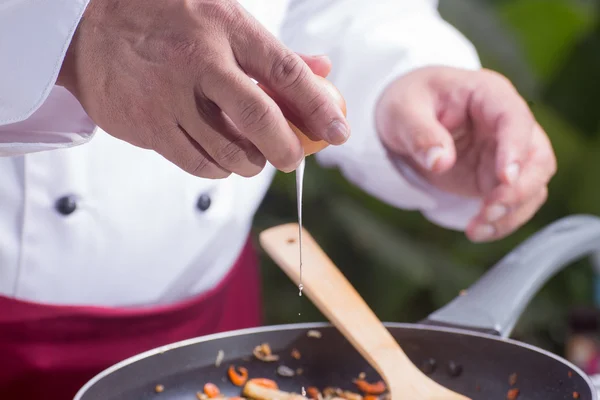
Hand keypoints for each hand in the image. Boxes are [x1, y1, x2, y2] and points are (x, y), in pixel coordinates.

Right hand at [57, 0, 348, 177]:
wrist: (86, 27)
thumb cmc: (167, 20)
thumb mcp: (223, 18)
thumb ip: (274, 52)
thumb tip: (324, 73)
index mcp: (223, 28)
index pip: (284, 71)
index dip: (317, 106)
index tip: (338, 132)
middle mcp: (197, 62)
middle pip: (258, 118)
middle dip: (287, 148)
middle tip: (293, 158)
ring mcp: (167, 97)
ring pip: (227, 151)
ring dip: (252, 163)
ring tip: (254, 156)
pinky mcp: (145, 126)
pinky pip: (196, 163)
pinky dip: (218, 170)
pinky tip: (222, 160)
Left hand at [376, 66, 555, 241]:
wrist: (406, 117)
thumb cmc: (409, 102)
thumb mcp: (403, 111)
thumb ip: (420, 134)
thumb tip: (440, 162)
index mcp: (488, 95)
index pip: (515, 118)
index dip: (516, 148)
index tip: (506, 178)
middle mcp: (505, 124)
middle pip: (537, 157)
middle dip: (519, 190)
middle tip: (489, 211)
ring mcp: (504, 153)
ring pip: (531, 185)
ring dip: (511, 212)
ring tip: (477, 229)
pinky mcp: (494, 178)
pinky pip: (512, 203)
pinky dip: (501, 221)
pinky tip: (478, 231)